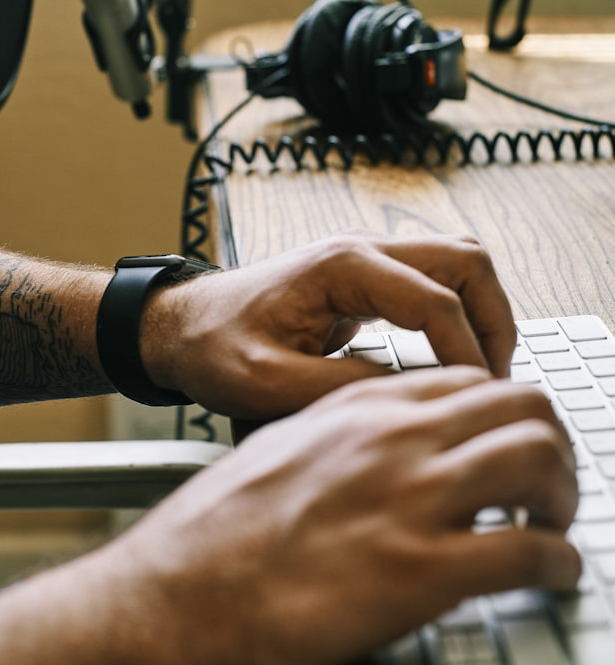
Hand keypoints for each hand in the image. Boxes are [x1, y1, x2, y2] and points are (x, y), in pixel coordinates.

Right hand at [105, 367, 579, 664]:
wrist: (181, 589)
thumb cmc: (217, 530)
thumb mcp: (277, 451)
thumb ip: (340, 439)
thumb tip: (384, 453)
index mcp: (354, 408)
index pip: (465, 380)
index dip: (502, 411)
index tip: (505, 440)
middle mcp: (391, 439)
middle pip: (520, 406)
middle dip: (549, 441)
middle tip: (546, 480)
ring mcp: (410, 499)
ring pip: (538, 460)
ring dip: (563, 492)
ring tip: (553, 522)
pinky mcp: (422, 571)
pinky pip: (532, 551)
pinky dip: (560, 560)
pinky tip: (551, 573)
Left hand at [141, 234, 515, 418]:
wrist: (181, 329)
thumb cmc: (212, 347)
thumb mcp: (268, 382)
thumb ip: (344, 388)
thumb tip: (415, 395)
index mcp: (339, 266)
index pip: (435, 300)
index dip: (466, 353)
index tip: (475, 401)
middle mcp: (359, 250)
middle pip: (465, 260)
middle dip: (493, 320)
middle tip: (495, 381)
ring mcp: (362, 261)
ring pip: (455, 264)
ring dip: (480, 312)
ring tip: (481, 373)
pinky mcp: (360, 281)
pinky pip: (430, 284)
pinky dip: (454, 317)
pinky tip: (449, 362)